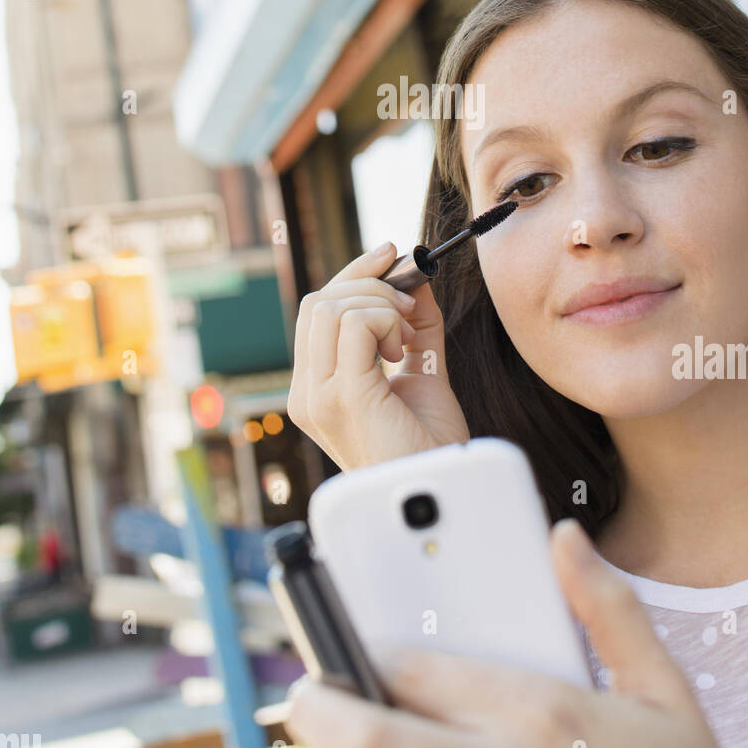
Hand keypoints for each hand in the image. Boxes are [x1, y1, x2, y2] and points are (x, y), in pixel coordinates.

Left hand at [283, 519, 722, 747]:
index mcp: (543, 716)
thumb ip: (610, 609)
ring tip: (332, 739)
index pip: (416, 671)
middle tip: (305, 697)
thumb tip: (565, 535)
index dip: (364, 650)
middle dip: (320, 711)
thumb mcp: (665, 694)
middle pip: (371, 740)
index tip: (350, 639)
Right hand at [286, 241, 469, 469]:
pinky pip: (354, 323)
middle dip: (370, 286)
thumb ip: (416, 329)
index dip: (354, 276)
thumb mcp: (422, 374)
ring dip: (380, 304)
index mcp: (315, 389)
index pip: (317, 312)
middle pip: (318, 301)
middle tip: (409, 314)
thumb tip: (418, 280)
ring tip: (406, 338)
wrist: (440, 493)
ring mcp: (318, 397)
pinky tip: (402, 349)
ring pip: (331, 306)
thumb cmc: (429, 448)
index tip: (392, 255)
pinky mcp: (341, 397)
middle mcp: (306, 393)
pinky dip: (386, 319)